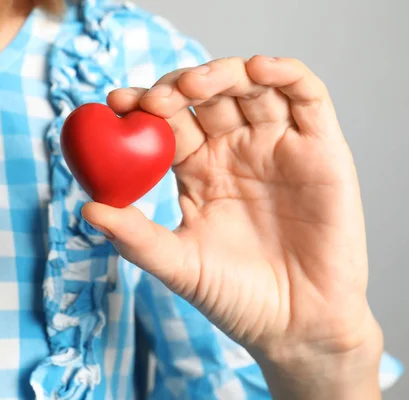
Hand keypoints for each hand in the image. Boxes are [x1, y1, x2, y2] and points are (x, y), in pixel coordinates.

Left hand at [82, 56, 381, 397]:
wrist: (297, 328)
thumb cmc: (236, 298)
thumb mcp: (178, 265)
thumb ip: (136, 237)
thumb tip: (86, 208)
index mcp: (198, 170)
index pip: (168, 122)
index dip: (141, 106)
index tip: (114, 102)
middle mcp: (235, 150)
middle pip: (206, 95)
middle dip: (179, 86)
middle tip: (156, 99)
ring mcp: (277, 146)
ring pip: (251, 86)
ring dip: (224, 73)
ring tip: (196, 86)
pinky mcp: (321, 149)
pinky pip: (307, 97)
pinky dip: (286, 74)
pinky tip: (259, 69)